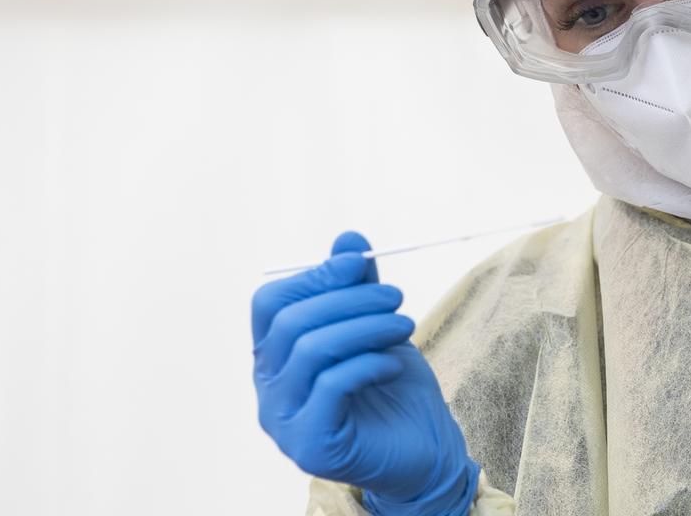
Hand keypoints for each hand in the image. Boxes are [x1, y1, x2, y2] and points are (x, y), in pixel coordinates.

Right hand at [252, 231, 478, 515]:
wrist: (422, 451)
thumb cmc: (390, 385)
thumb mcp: (373, 325)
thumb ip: (355, 287)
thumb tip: (349, 238)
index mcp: (273, 357)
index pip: (269, 304)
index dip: (312, 277)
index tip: (357, 263)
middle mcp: (267, 390)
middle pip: (290, 324)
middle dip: (347, 300)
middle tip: (395, 295)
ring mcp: (283, 422)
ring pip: (311, 351)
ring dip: (364, 327)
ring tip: (405, 323)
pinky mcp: (310, 447)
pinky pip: (331, 386)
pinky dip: (366, 363)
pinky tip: (393, 362)